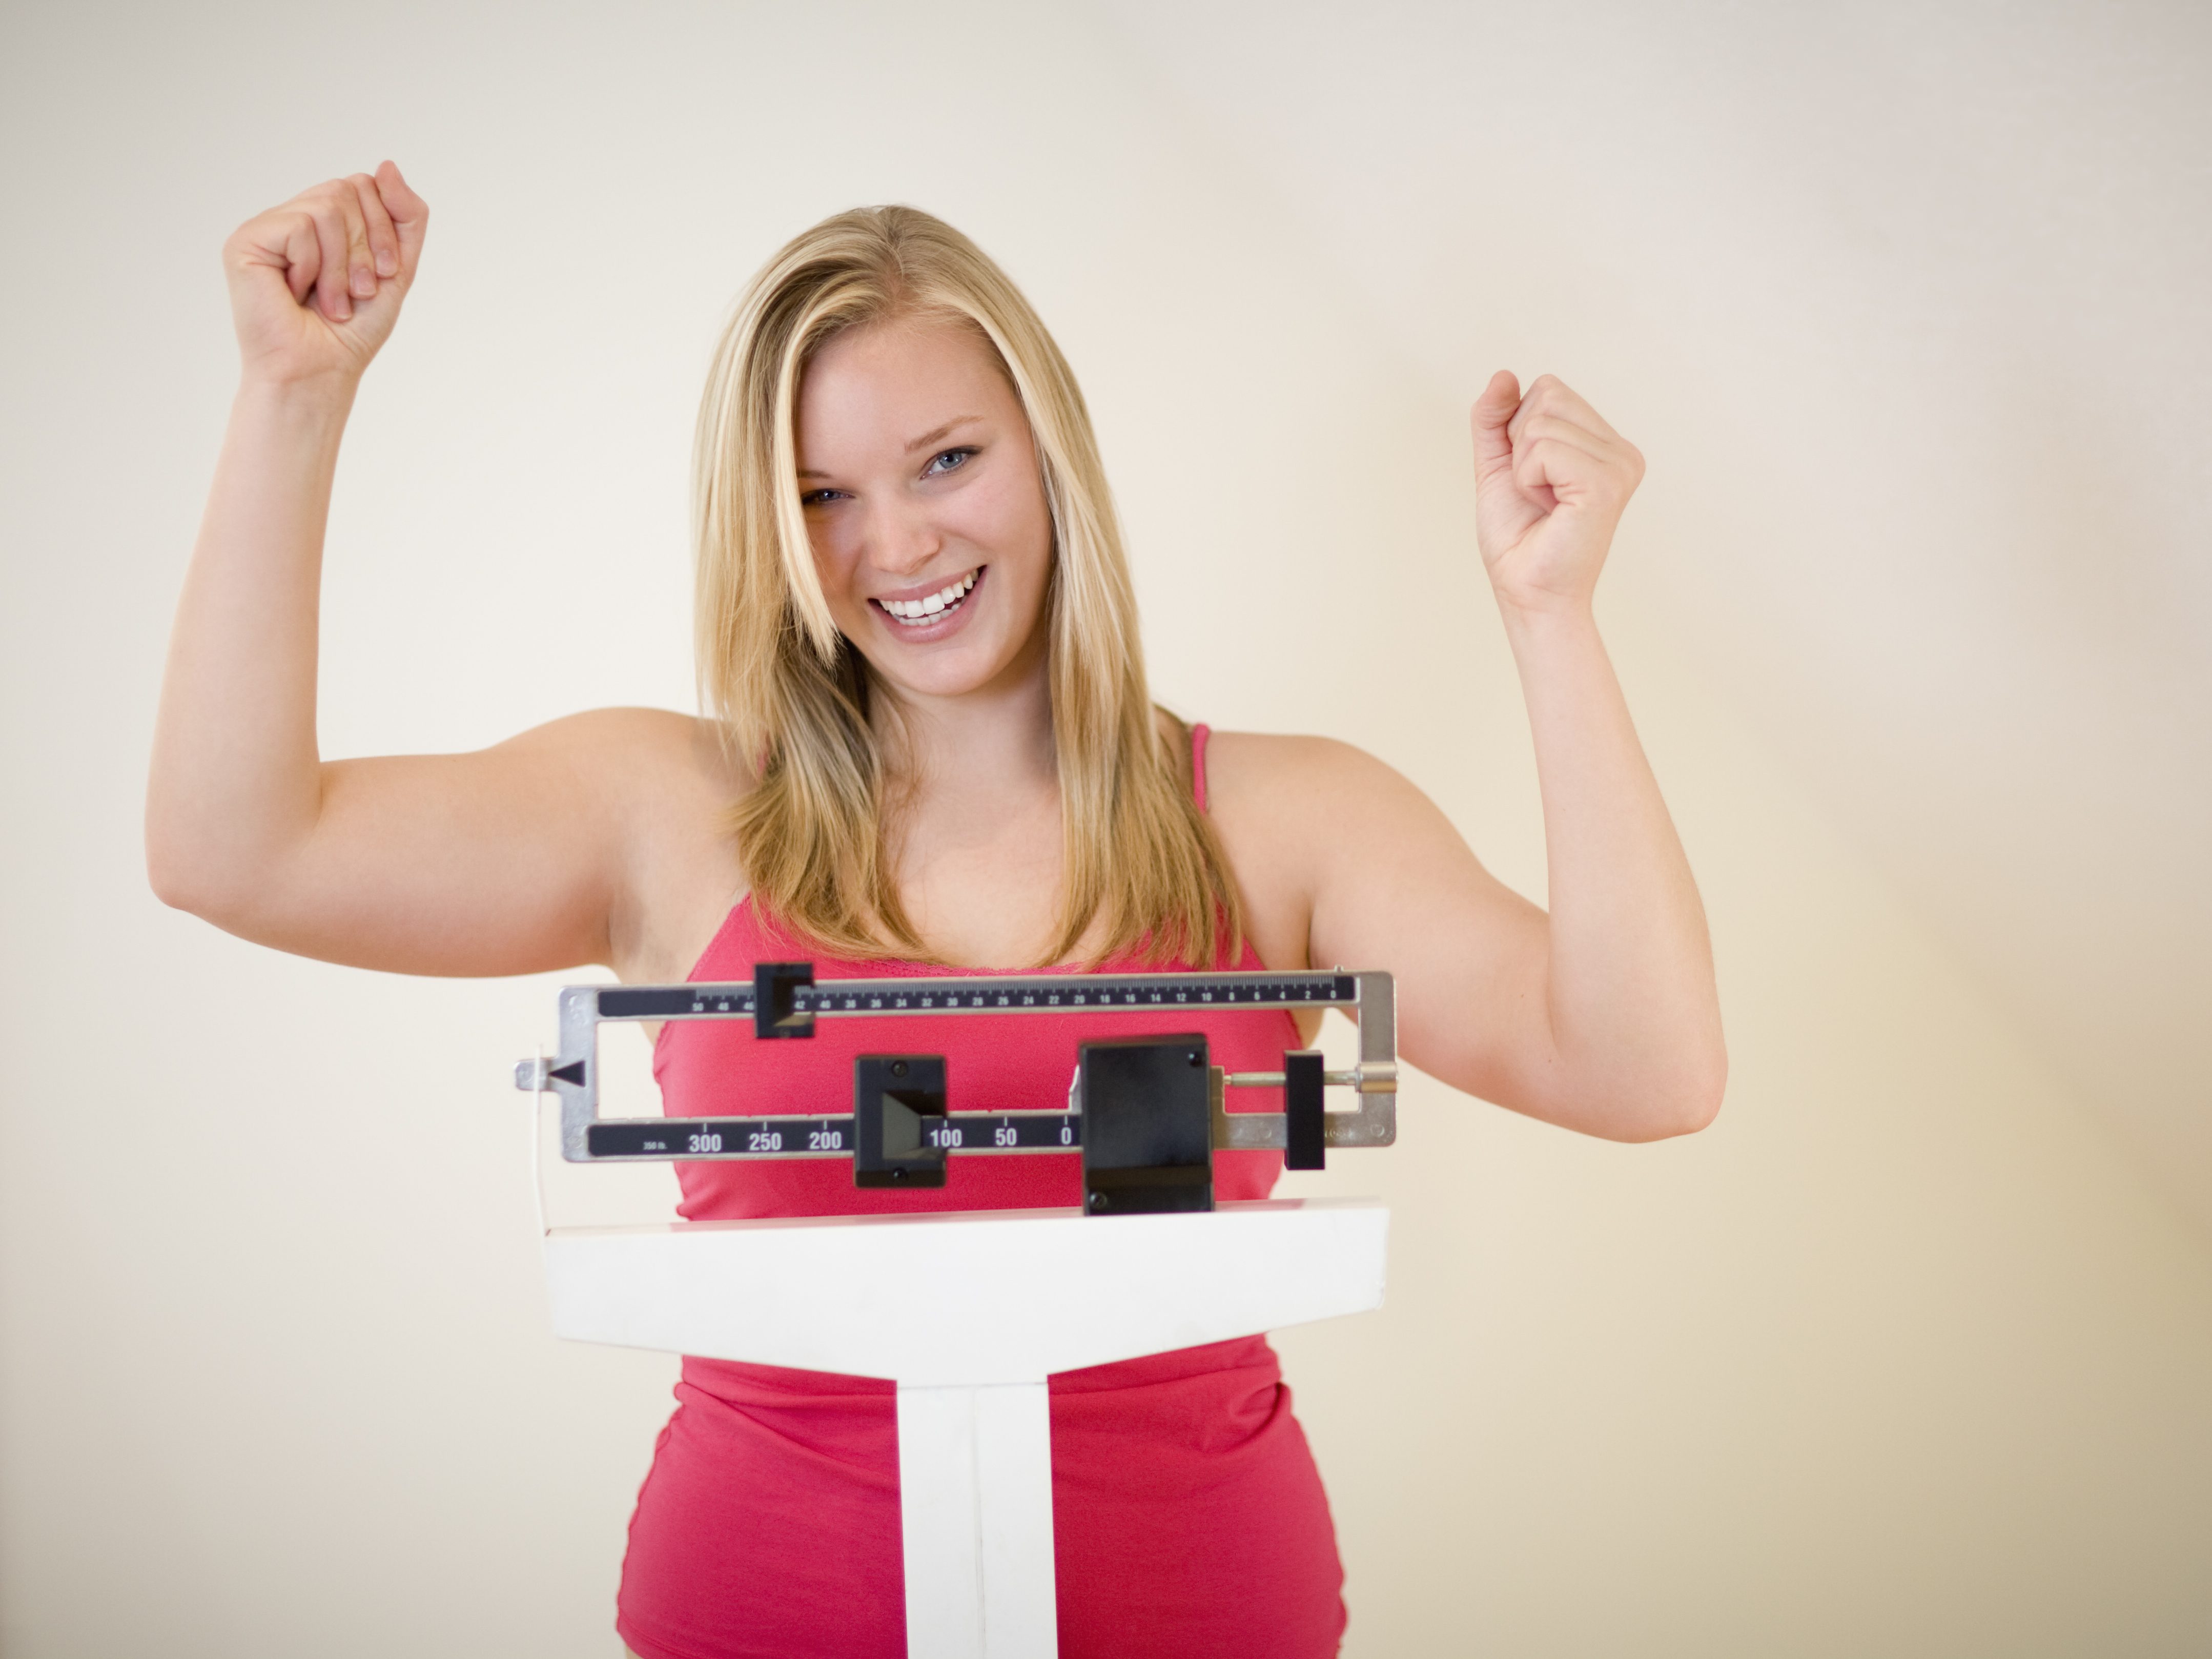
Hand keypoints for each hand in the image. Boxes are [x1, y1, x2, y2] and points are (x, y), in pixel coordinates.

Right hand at [222, 162, 427, 387]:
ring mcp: (267, 227)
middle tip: (358, 292)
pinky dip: (314, 266)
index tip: (383, 275)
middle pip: (347, 188)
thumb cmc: (352, 330)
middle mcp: (293, 218)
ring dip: (343, 264)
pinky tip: (298, 293)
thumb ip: (404, 216)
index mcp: (325, 224)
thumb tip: (387, 164)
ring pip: (326, 205)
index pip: (365, 185)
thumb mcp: (396, 268)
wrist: (320, 371)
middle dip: (367, 245)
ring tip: (332, 301)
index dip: (385, 228)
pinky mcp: (245, 240)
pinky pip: (299, 225)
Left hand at [1469, 372, 1643, 619]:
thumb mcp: (1497, 464)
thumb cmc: (1517, 537)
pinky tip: (1549, 509)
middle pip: (1547, 394)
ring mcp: (1620, 465)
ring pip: (1541, 422)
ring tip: (1543, 503)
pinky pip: (1544, 449)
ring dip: (1523, 466)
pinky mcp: (1607, 484)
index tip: (1532, 478)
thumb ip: (1495, 418)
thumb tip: (1503, 374)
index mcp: (1604, 443)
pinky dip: (1528, 479)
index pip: (1548, 389)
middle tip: (1536, 492)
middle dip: (1520, 444)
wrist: (1525, 590)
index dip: (1519, 431)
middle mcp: (1621, 450)